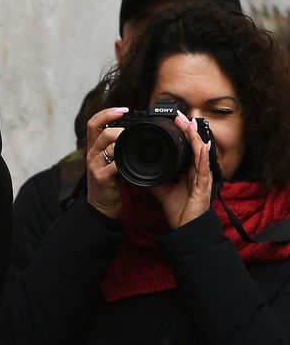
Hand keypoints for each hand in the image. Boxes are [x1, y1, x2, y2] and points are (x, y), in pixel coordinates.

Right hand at [86, 107, 127, 218]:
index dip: (107, 113)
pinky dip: (125, 162)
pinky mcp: (101, 177)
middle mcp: (92, 153)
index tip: (123, 109)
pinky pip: (114, 165)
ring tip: (134, 145)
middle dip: (120, 129)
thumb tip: (133, 131)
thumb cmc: (109, 181)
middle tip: (134, 131)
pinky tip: (132, 163)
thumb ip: (117, 146)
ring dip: (124, 143)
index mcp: (94, 147)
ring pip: (109, 147)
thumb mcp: (109, 159)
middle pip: (102, 132)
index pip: (94, 123)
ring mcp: (95, 165)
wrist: (101, 204)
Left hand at [148, 111, 212, 228]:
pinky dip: (202, 156)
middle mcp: (198, 171)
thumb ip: (154, 177)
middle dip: (189, 130)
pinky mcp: (204, 186)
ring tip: (189, 124)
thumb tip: (140, 168)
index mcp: (189, 170)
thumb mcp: (161, 188)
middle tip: (180, 116)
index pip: (187, 147)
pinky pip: (203, 168)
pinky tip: (201, 146)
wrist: (184, 228)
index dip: (183, 133)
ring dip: (195, 137)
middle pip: (195, 145)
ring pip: (200, 152)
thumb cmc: (178, 209)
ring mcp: (202, 177)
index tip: (174, 120)